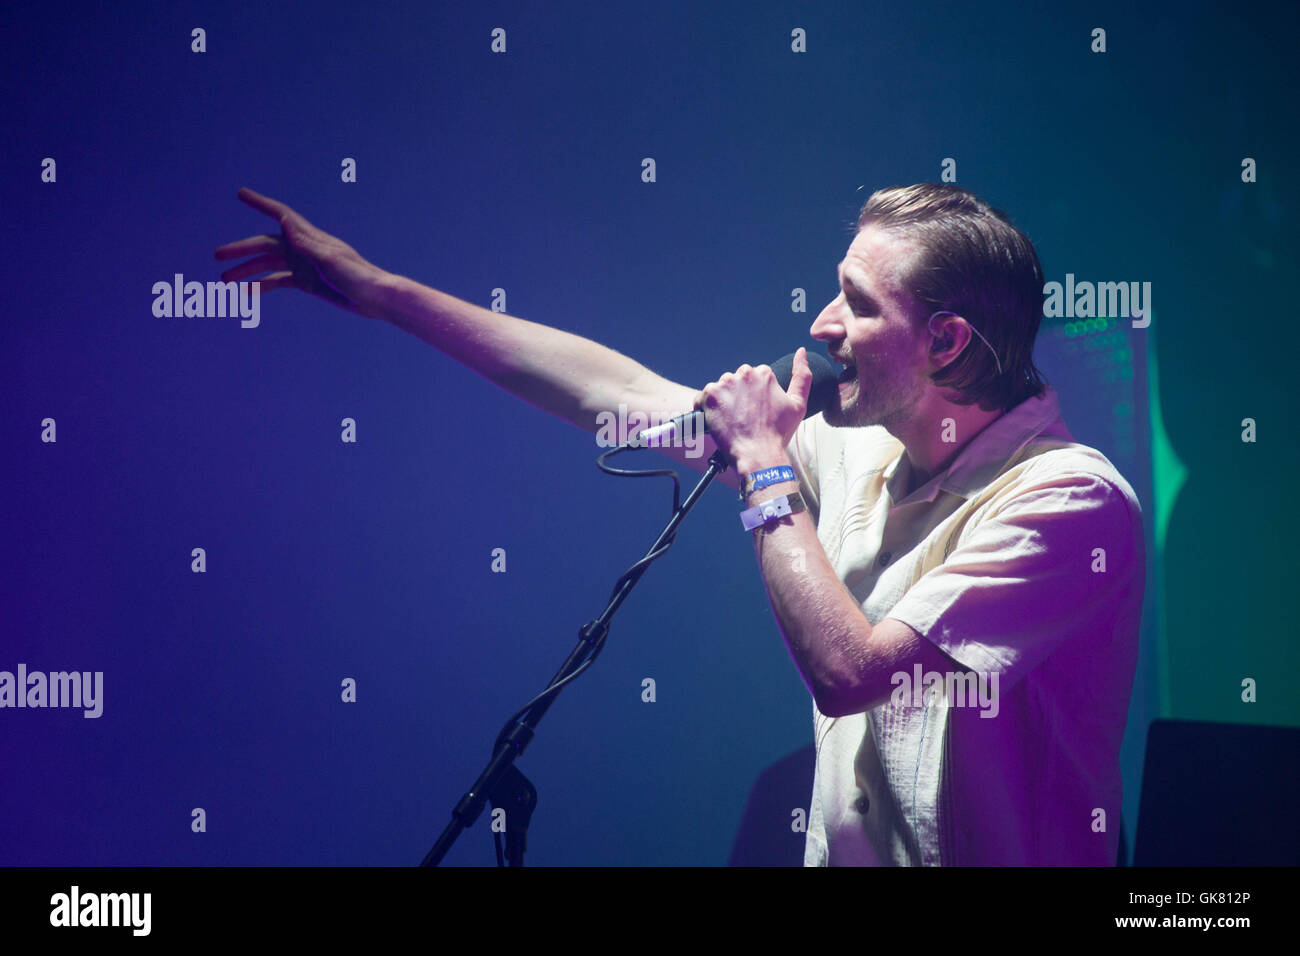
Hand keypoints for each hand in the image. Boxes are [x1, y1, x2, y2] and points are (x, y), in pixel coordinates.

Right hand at [214, 188, 387, 317]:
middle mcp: (303, 248)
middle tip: (216, 256)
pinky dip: (262, 286)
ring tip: (223, 281)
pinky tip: (245, 294)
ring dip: (246, 271)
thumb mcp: (333, 260)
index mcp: (310, 238)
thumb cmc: (359, 276)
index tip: (240, 194)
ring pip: (268, 265)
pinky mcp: (307, 282)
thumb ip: (310, 246)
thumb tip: (287, 226)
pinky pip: (278, 282)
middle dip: (241, 249)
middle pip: (266, 244)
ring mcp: (303, 265)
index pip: (281, 215)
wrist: (375, 298)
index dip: (261, 204)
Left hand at [693, 347, 812, 469]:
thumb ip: (802, 375)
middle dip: (737, 396)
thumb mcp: (798, 404)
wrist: (758, 455)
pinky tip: (717, 421)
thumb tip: (801, 352)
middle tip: (743, 418)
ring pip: (719, 389)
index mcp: (763, 373)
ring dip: (722, 402)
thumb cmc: (778, 433)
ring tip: (731, 421)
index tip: (755, 411)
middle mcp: (743, 374)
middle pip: (735, 381)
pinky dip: (705, 409)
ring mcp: (724, 384)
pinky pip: (701, 398)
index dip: (753, 397)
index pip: (752, 378)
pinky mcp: (709, 397)